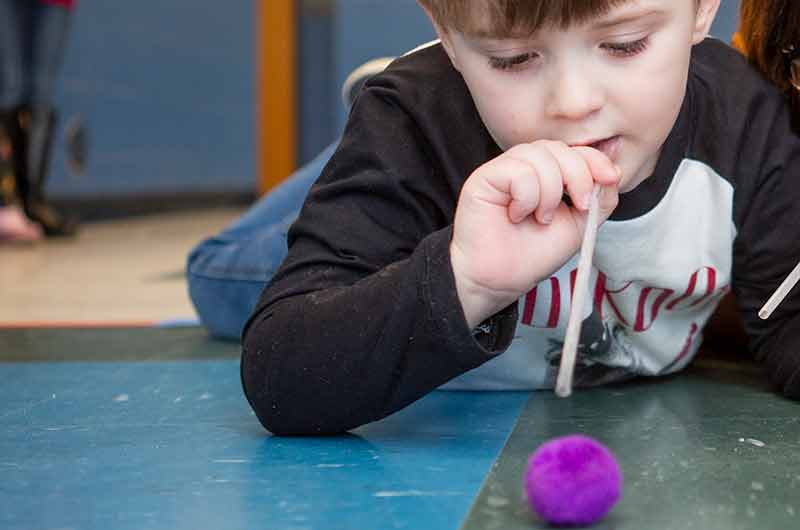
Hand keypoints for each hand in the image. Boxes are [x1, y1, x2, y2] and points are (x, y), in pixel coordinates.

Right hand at [450, 140, 620, 327]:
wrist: (502, 280)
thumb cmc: (532, 256)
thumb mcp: (579, 224)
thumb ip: (600, 198)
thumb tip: (614, 168)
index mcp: (544, 175)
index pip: (571, 150)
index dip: (594, 159)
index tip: (610, 179)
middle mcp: (523, 167)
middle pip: (558, 148)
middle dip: (578, 175)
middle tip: (580, 206)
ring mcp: (502, 170)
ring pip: (539, 156)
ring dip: (550, 192)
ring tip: (540, 218)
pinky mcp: (484, 177)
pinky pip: (518, 171)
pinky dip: (527, 197)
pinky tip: (517, 215)